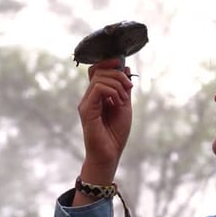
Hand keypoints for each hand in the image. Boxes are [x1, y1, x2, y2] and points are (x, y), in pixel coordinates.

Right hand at [74, 59, 132, 204]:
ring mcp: (86, 103)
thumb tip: (126, 68)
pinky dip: (112, 91)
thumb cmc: (116, 133)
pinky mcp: (86, 110)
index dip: (108, 62)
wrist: (110, 154)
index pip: (97, 70)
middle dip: (118, 74)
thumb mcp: (125, 106)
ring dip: (117, 84)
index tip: (122, 64)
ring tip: (124, 99)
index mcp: (97, 95)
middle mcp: (89, 97)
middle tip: (129, 87)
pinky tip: (118, 102)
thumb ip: (124, 88)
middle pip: (99, 71)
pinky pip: (98, 89)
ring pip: (99, 78)